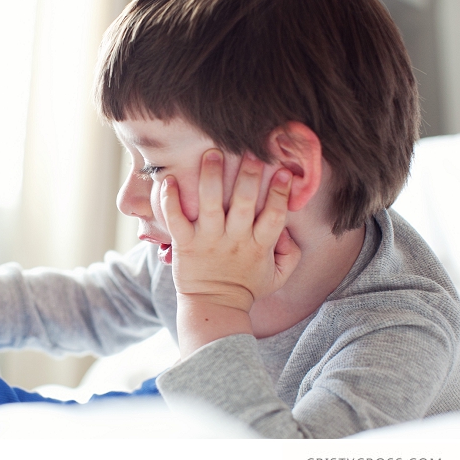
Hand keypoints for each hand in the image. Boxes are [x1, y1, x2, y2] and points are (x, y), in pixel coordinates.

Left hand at [161, 150, 300, 353]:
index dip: (279, 193)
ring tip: (211, 153)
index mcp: (259, 245)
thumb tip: (289, 229)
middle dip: (247, 176)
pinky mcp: (185, 244)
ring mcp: (208, 241)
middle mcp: (234, 240)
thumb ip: (290, 253)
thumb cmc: (246, 287)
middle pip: (243, 204)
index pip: (273, 215)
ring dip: (211, 177)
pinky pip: (176, 219)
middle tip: (250, 151)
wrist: (213, 308)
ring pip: (210, 205)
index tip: (282, 171)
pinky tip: (169, 180)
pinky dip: (171, 200)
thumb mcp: (278, 276)